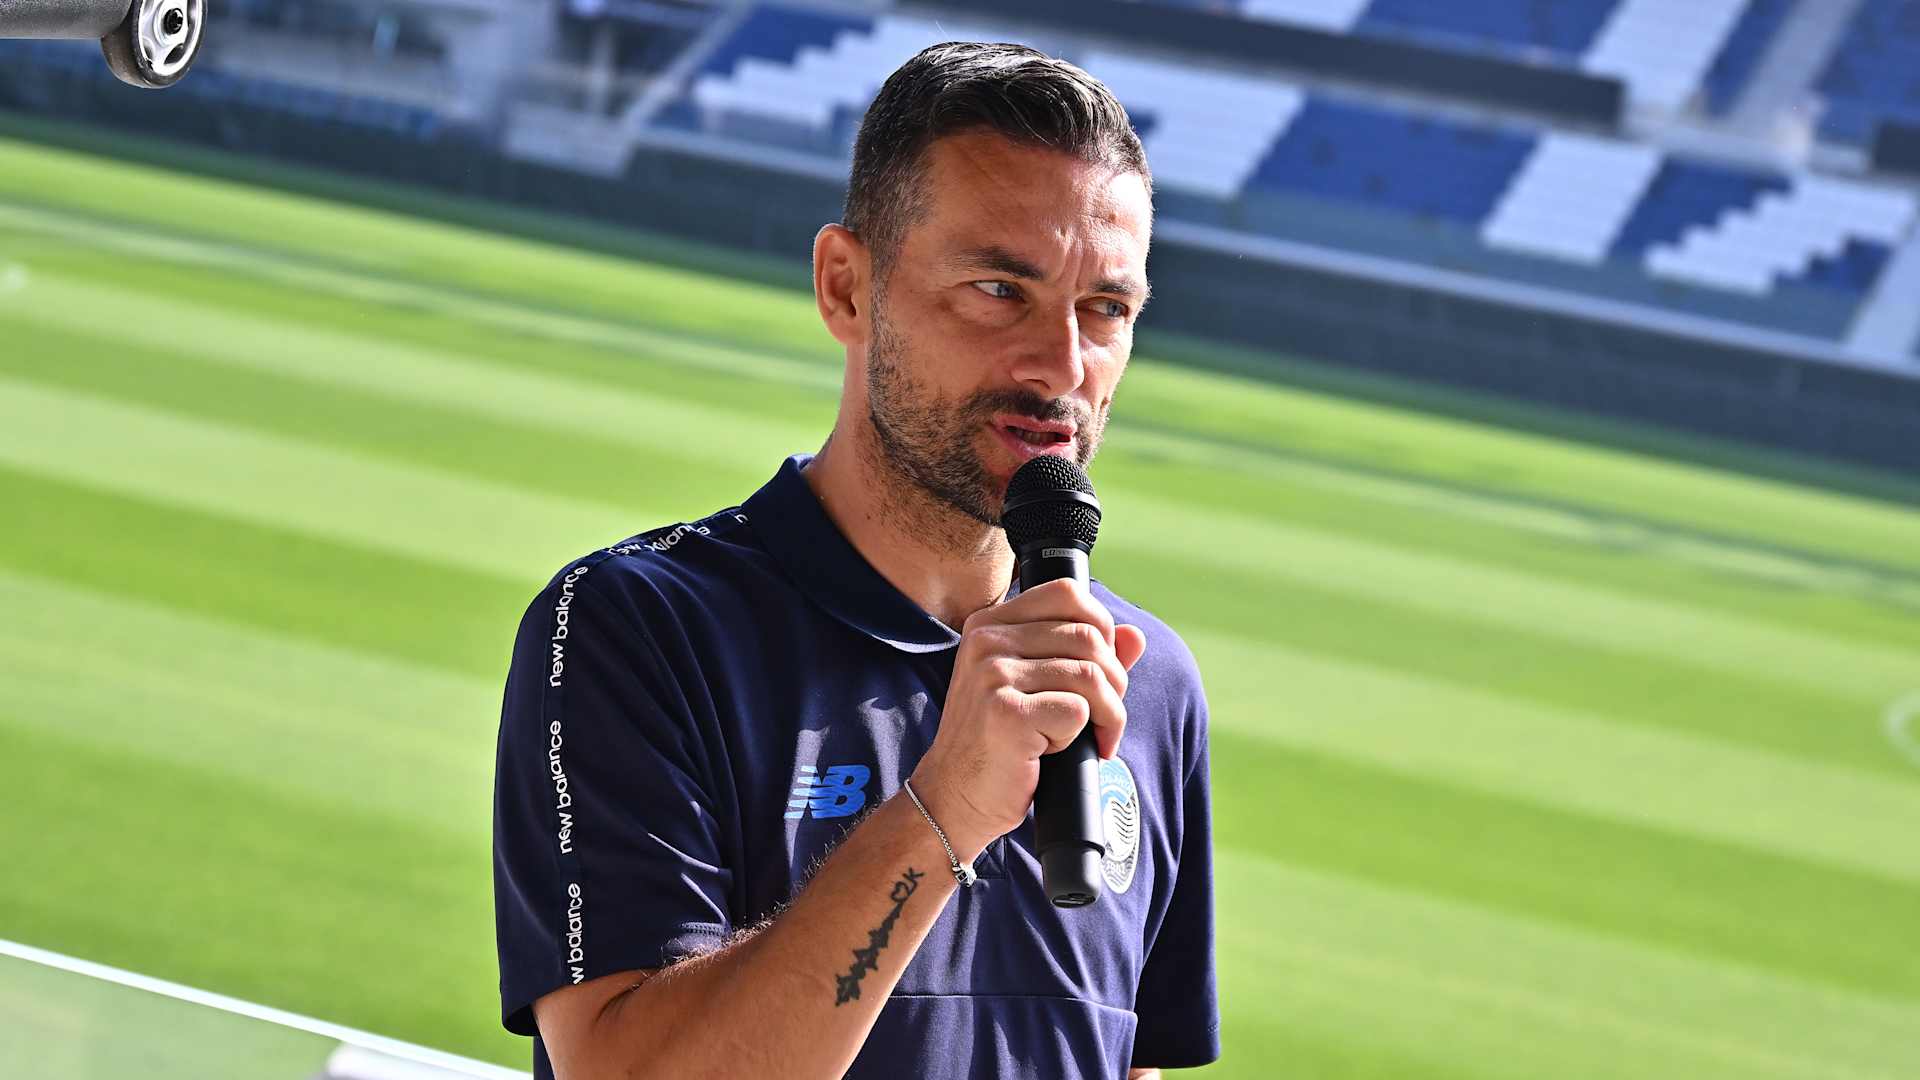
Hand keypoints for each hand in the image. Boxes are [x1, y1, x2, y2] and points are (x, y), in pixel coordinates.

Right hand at [908, 578, 1148, 860]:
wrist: (956, 795)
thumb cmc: (1000, 742)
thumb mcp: (1039, 687)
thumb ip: (1083, 656)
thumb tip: (1135, 636)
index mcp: (991, 624)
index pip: (1068, 594)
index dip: (1101, 628)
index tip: (1101, 669)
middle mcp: (987, 641)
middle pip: (1088, 637)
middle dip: (1115, 682)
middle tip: (1105, 718)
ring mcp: (993, 674)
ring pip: (1091, 675)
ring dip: (1108, 714)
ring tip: (1094, 738)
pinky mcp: (1007, 712)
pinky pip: (1078, 711)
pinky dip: (1082, 737)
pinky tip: (1056, 751)